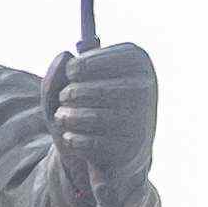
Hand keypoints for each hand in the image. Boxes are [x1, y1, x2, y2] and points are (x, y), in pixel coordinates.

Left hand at [48, 40, 156, 179]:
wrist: (116, 148)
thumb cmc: (92, 105)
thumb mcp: (76, 83)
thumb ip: (64, 67)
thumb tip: (64, 57)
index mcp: (137, 62)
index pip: (89, 61)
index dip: (73, 68)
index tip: (72, 74)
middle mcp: (144, 87)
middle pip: (86, 91)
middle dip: (66, 95)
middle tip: (65, 98)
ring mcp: (140, 118)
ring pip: (90, 118)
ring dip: (66, 118)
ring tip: (63, 117)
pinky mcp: (129, 148)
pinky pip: (89, 143)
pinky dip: (72, 140)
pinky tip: (71, 137)